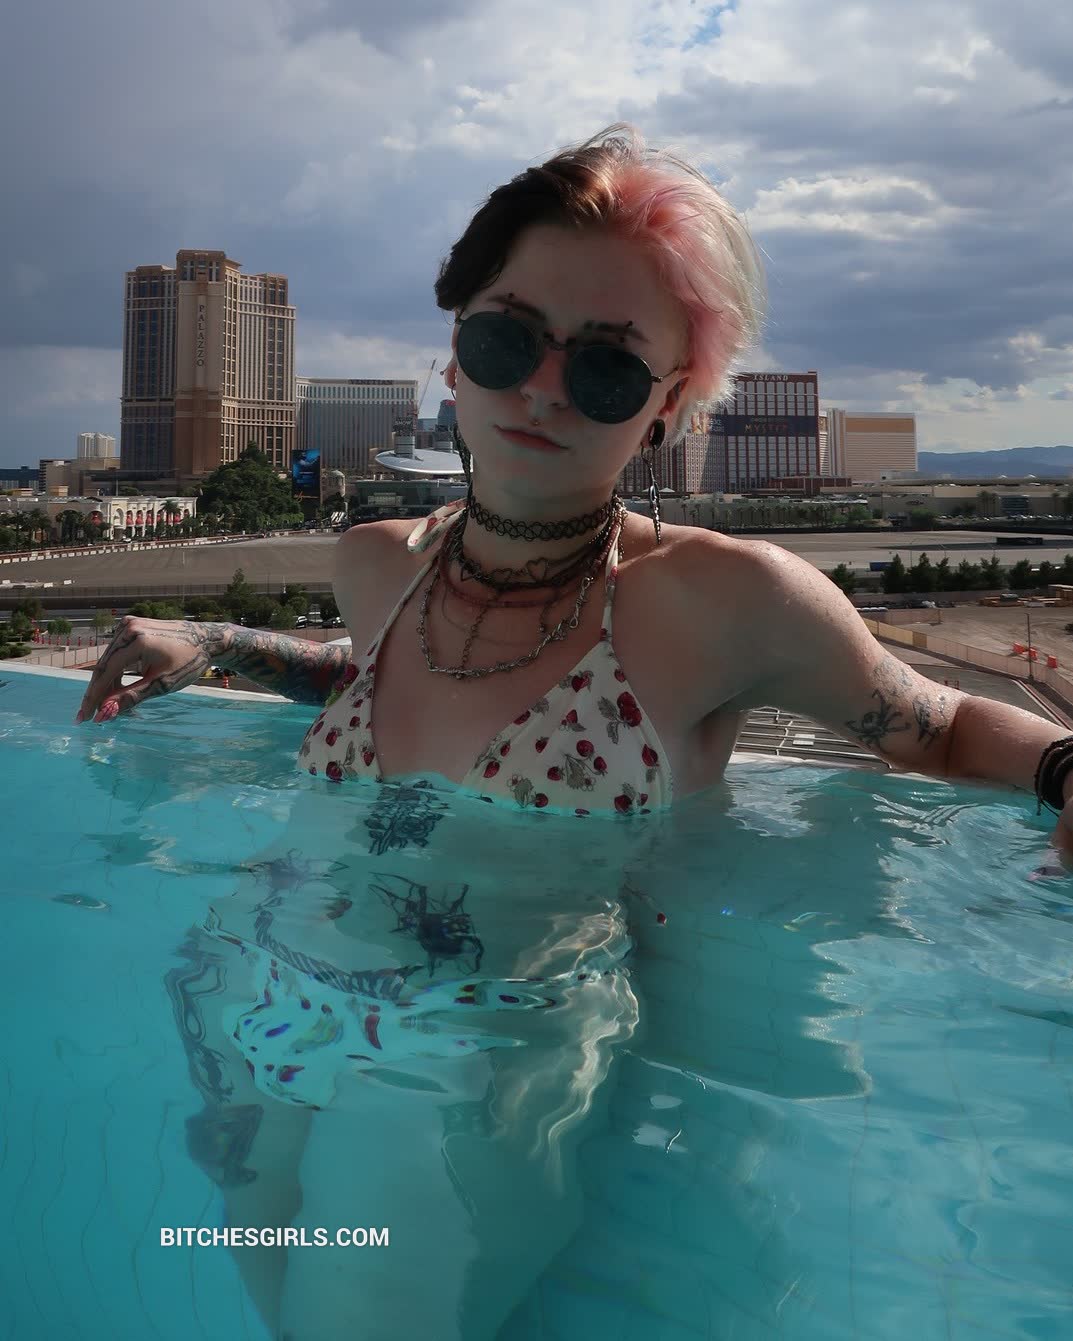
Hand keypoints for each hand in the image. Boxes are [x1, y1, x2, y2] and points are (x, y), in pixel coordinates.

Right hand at [75, 616, 229, 723]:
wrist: (207, 639)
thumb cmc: (189, 662)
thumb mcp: (161, 683)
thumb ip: (131, 697)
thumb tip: (105, 713)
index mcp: (136, 640)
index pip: (105, 672)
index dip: (93, 697)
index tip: (83, 718)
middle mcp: (127, 628)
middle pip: (104, 666)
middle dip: (98, 693)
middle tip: (91, 716)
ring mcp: (128, 625)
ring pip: (109, 660)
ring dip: (108, 683)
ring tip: (109, 705)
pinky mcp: (132, 627)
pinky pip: (117, 653)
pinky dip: (116, 671)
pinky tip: (118, 688)